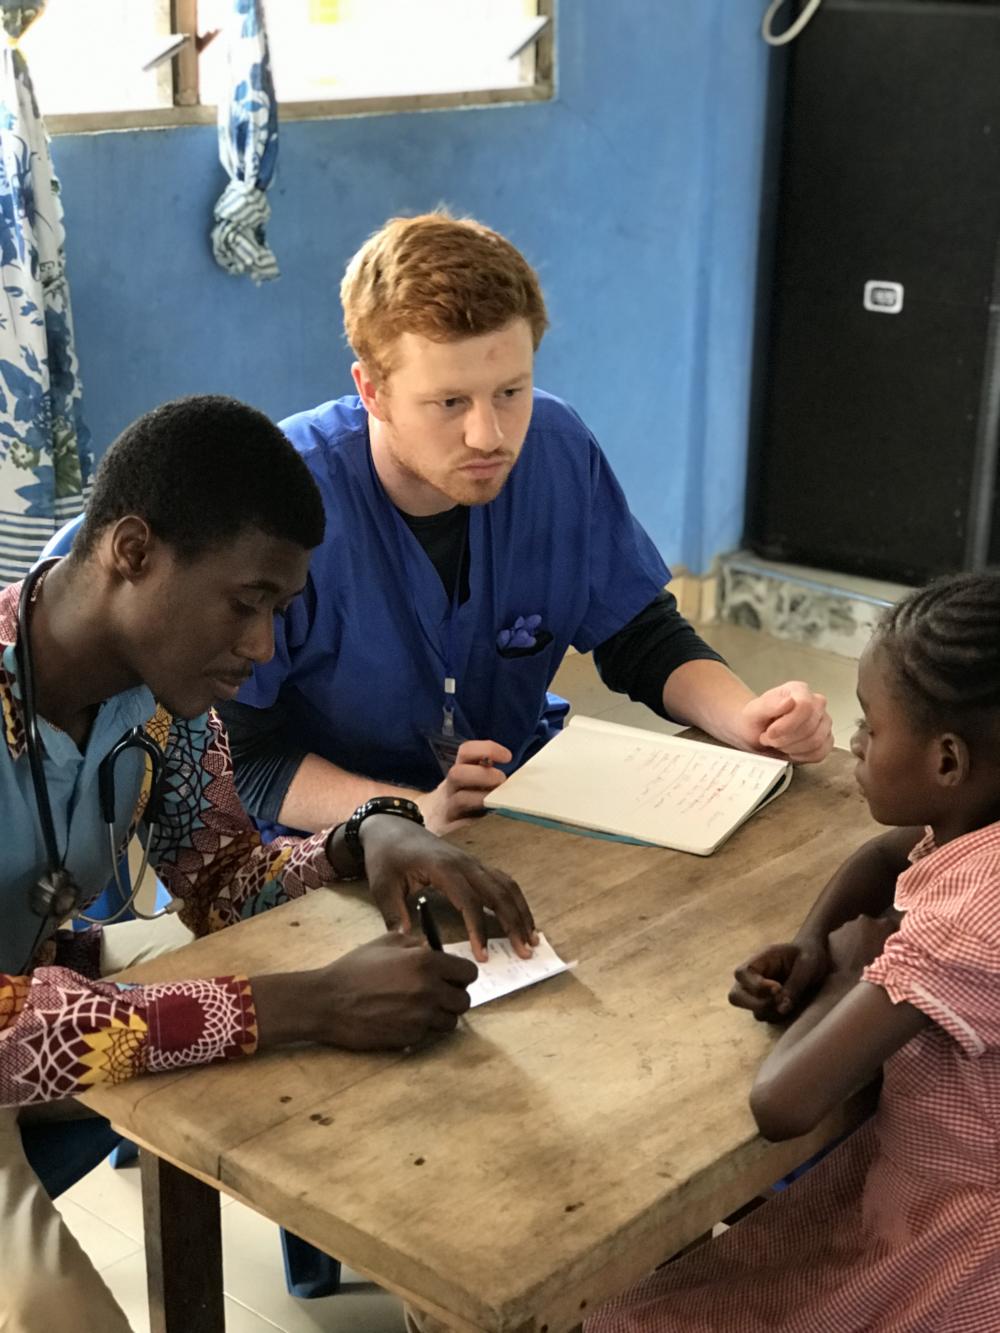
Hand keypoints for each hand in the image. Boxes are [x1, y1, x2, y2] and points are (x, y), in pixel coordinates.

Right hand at [252, 933, 477, 1051]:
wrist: (328, 1001)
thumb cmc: (354, 969)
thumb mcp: (386, 943)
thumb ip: (415, 943)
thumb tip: (434, 949)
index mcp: (426, 962)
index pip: (468, 973)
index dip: (461, 975)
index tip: (451, 976)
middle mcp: (429, 990)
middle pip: (464, 1000)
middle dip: (453, 996)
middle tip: (438, 993)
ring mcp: (420, 1016)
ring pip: (451, 1021)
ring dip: (440, 1015)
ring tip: (421, 1007)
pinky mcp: (410, 1037)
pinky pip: (429, 1034)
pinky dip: (422, 1027)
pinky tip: (404, 1017)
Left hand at [360, 813, 537, 960]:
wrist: (391, 828)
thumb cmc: (386, 857)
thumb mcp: (382, 886)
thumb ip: (395, 915)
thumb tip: (409, 944)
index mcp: (443, 868)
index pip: (469, 902)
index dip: (478, 929)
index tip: (484, 956)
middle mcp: (464, 863)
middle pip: (497, 893)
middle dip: (514, 923)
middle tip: (524, 952)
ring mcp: (472, 862)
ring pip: (506, 886)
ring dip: (521, 912)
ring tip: (532, 939)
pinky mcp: (474, 864)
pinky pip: (502, 880)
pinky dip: (515, 900)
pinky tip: (521, 918)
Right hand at [419, 739, 510, 834]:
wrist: (432, 820)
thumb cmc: (463, 798)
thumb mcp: (471, 782)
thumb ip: (489, 775)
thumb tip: (524, 774)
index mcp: (459, 772)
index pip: (466, 752)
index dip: (487, 749)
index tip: (507, 757)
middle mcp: (451, 788)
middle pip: (457, 773)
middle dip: (482, 775)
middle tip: (502, 781)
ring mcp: (448, 810)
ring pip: (460, 800)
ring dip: (483, 798)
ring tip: (499, 803)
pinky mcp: (448, 831)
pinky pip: (461, 827)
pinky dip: (478, 824)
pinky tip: (493, 825)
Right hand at [729, 937, 829, 1021]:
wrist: (814, 958)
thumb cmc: (808, 956)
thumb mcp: (806, 966)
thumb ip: (794, 985)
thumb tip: (781, 1009)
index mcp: (758, 960)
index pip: (742, 974)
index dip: (756, 985)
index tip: (778, 987)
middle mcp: (752, 978)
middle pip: (735, 996)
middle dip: (756, 1003)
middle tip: (779, 999)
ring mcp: (757, 993)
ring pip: (752, 1011)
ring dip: (771, 1010)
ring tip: (789, 1000)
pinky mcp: (766, 1004)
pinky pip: (765, 1017)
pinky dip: (777, 1015)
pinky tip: (790, 1004)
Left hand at [737, 681, 832, 763]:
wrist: (756, 734)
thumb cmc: (756, 721)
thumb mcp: (753, 712)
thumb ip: (769, 705)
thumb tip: (789, 702)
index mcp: (799, 690)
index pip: (805, 706)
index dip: (787, 724)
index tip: (771, 732)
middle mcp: (816, 704)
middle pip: (810, 727)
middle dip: (785, 739)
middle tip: (769, 738)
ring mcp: (824, 722)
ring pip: (816, 742)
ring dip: (791, 748)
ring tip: (778, 743)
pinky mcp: (826, 740)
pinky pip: (819, 753)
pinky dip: (800, 756)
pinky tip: (789, 750)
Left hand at [827, 914, 897, 977]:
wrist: (854, 981)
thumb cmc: (879, 970)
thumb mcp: (893, 956)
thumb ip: (895, 944)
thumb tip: (897, 941)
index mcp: (883, 925)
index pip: (887, 925)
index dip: (886, 934)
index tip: (885, 942)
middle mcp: (864, 920)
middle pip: (867, 925)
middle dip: (868, 934)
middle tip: (869, 949)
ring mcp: (846, 926)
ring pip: (851, 930)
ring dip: (854, 938)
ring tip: (856, 955)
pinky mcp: (833, 935)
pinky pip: (838, 938)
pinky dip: (841, 945)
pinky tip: (844, 957)